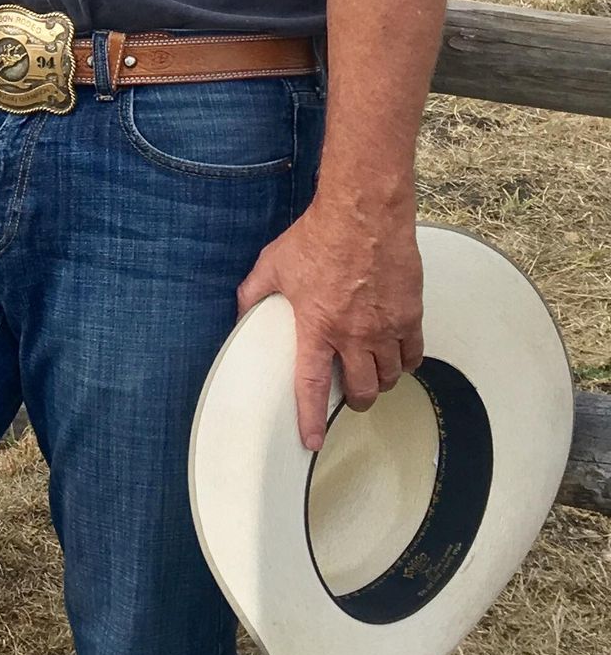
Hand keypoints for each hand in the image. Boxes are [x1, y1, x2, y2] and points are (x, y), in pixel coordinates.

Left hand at [236, 196, 423, 451]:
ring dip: (380, 383)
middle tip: (350, 398)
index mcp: (317, 326)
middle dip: (355, 402)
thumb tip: (241, 312)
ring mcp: (386, 327)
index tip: (312, 440)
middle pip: (362, 390)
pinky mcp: (411, 315)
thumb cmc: (319, 236)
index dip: (311, 418)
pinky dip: (405, 362)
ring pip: (390, 377)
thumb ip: (254, 294)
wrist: (363, 215)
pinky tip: (396, 357)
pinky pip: (414, 355)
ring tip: (371, 375)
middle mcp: (354, 335)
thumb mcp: (272, 264)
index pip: (312, 385)